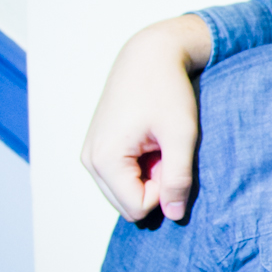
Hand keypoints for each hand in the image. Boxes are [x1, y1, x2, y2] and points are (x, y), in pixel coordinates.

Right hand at [80, 15, 211, 221]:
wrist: (149, 55)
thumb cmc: (167, 90)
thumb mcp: (182, 135)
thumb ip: (178, 179)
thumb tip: (174, 216)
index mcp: (105, 160)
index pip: (138, 208)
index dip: (165, 190)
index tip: (172, 156)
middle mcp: (89, 161)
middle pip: (128, 205)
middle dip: (155, 187)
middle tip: (167, 151)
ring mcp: (89, 155)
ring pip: (124, 193)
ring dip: (148, 177)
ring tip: (159, 145)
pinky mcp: (96, 148)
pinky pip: (121, 178)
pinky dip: (140, 168)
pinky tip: (150, 142)